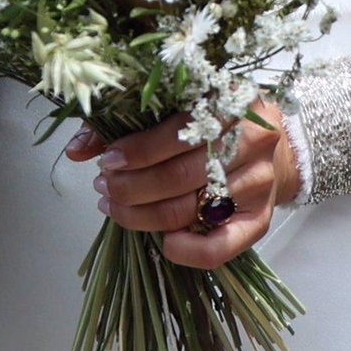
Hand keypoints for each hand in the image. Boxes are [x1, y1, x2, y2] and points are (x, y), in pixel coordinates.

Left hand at [67, 98, 300, 268]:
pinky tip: (163, 245)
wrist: (273, 144)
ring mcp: (259, 182)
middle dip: (133, 187)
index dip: (135, 152)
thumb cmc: (213, 119)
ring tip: (115, 208)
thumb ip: (128, 121)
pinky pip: (224, 245)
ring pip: (193, 208)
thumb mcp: (177, 105)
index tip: (105, 162)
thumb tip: (77, 148)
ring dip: (145, 216)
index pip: (176, 133)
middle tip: (104, 188)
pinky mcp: (263, 219)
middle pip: (181, 175)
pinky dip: (190, 251)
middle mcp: (250, 140)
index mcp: (228, 100)